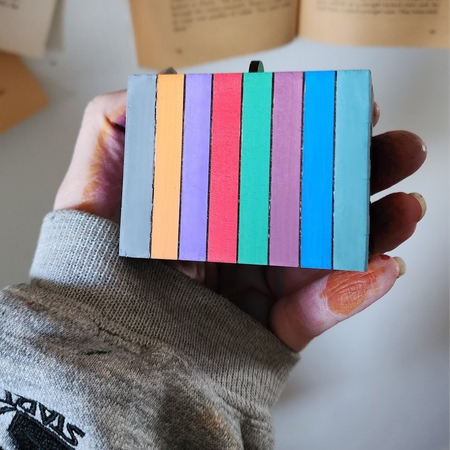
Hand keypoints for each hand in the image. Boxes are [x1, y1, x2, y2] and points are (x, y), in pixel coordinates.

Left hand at [54, 89, 425, 351]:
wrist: (93, 347)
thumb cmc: (90, 265)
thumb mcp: (95, 185)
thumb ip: (118, 127)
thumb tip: (163, 85)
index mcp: (210, 212)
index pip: (270, 173)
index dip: (309, 144)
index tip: (341, 116)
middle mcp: (237, 248)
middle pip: (309, 213)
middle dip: (357, 181)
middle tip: (395, 152)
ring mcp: (256, 292)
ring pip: (326, 260)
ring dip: (372, 233)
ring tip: (405, 207)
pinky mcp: (264, 336)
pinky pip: (314, 316)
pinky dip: (349, 295)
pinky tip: (379, 267)